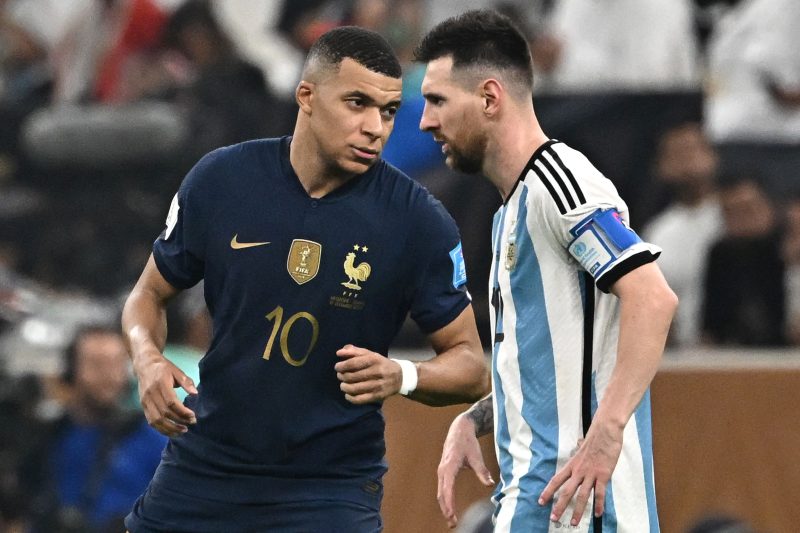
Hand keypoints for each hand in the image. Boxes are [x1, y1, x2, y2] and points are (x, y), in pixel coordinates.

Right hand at [134, 351, 196, 436]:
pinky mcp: (143, 406)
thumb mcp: (176, 371)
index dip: (182, 412)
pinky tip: (171, 431)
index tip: (193, 416)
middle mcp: (151, 394)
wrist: (144, 364)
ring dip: (170, 429)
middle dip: (179, 421)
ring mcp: (145, 401)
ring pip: (156, 420)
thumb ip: (186, 382)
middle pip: (164, 413)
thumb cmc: (163, 367)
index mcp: (160, 384)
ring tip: (183, 431)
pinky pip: (151, 421)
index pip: (171, 402)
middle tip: (191, 423)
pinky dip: (161, 429)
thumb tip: (195, 393)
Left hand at [335, 345, 401, 403]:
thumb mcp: (370, 354)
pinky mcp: (378, 396)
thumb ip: (354, 351)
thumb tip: (339, 352)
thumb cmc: (380, 364)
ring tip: (343, 385)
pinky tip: (348, 394)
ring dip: (344, 387)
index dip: (342, 365)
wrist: (400, 377)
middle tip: (340, 376)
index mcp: (374, 359)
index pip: (353, 363)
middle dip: (342, 376)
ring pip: (355, 388)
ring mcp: (378, 385)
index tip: (337, 367)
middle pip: (352, 376)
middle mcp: (377, 372)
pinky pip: (360, 399)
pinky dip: (350, 398)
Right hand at [437, 414, 494, 528]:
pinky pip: (442, 489)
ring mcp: (441, 471)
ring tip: (452, 520)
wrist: (459, 429)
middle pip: (441, 494)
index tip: (452, 515)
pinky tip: (450, 508)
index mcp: (449, 466)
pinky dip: (444, 500)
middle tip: (453, 523)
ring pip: (440, 493)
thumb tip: (490, 484)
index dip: (449, 503)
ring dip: (445, 507)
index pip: (447, 489)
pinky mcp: (443, 472)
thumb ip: (482, 471)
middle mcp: (442, 470)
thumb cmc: (468, 442)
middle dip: (446, 509)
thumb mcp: (476, 455)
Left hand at [538, 421, 623, 525]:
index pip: (556, 480)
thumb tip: (577, 448)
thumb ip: (579, 456)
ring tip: (574, 523)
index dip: (548, 492)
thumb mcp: (581, 449)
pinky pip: (600, 493)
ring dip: (577, 511)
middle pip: (566, 492)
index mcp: (571, 465)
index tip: (541, 501)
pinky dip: (598, 504)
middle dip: (559, 506)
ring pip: (582, 496)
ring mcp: (590, 474)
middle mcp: (578, 471)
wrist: (605, 432)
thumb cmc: (594, 440)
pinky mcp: (603, 475)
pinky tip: (597, 514)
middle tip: (553, 518)